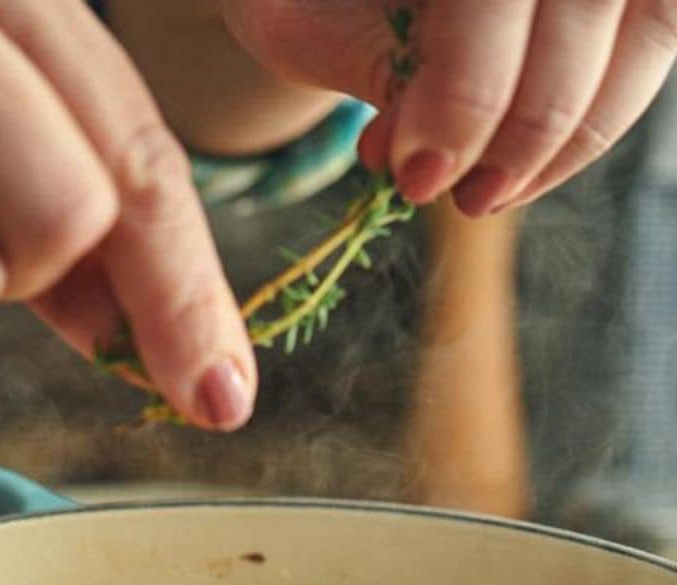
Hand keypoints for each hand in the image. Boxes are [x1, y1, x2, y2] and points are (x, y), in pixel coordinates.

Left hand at [221, 0, 674, 213]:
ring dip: (568, 138)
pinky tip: (518, 177)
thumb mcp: (308, 22)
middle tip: (452, 198)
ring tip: (483, 198)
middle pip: (585, 3)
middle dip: (521, 126)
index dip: (466, 92)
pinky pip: (650, 46)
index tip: (417, 178)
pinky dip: (591, 126)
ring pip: (645, 29)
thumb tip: (424, 161)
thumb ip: (369, 67)